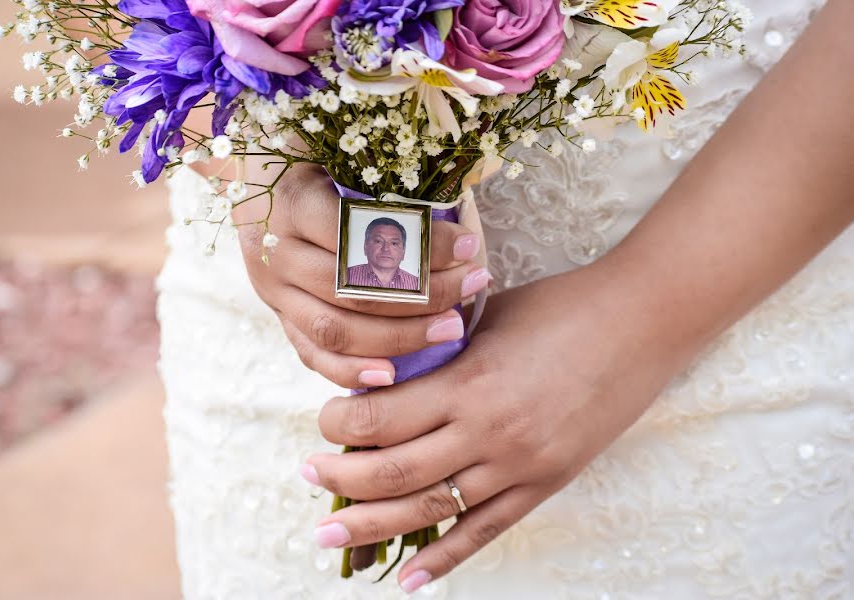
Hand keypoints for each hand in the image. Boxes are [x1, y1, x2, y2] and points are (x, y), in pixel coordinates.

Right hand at [232, 163, 490, 389]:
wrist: (259, 185)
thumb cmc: (317, 163)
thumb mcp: (343, 154)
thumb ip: (386, 177)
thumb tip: (457, 209)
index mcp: (292, 201)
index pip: (361, 232)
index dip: (418, 244)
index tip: (469, 244)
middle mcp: (274, 251)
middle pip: (352, 287)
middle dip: (423, 293)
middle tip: (473, 285)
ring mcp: (273, 291)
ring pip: (335, 329)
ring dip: (400, 335)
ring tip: (451, 327)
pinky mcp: (279, 318)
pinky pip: (313, 355)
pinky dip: (351, 370)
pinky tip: (392, 375)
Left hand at [300, 262, 688, 592]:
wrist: (639, 322)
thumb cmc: (559, 308)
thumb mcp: (485, 319)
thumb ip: (437, 356)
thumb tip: (382, 381)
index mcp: (467, 381)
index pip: (378, 418)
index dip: (338, 424)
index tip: (325, 421)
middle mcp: (489, 431)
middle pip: (394, 471)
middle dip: (341, 481)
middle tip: (309, 479)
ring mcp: (519, 465)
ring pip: (431, 509)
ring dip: (374, 526)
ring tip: (330, 536)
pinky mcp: (546, 483)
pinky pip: (486, 531)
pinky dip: (445, 559)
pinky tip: (410, 580)